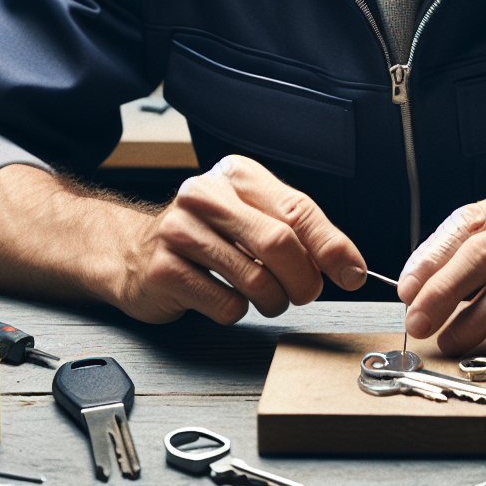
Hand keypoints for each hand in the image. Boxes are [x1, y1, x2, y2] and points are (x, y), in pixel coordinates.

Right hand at [118, 154, 366, 324]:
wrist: (133, 252)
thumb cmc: (206, 236)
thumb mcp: (254, 218)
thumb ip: (301, 234)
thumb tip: (350, 266)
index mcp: (238, 175)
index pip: (298, 209)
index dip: (331, 247)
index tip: (352, 274)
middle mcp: (206, 195)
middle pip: (279, 243)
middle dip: (303, 280)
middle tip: (306, 293)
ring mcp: (180, 232)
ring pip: (256, 279)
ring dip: (273, 300)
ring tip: (265, 296)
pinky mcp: (165, 270)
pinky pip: (226, 304)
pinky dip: (237, 311)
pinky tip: (225, 296)